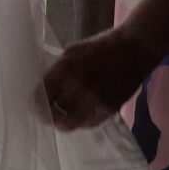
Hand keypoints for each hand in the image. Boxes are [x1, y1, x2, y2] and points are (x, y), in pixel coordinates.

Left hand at [40, 26, 159, 130]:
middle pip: (52, 110)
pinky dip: (82, 123)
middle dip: (46, 115)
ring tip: (59, 122)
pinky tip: (79, 119)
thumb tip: (45, 86)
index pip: (41, 92)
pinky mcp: (110, 107)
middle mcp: (78, 84)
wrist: (135, 48)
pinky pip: (89, 123)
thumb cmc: (101, 46)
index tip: (33, 105)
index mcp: (65, 67)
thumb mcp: (73, 51)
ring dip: (62, 123)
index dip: (34, 102)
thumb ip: (59, 69)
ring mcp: (95, 98)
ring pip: (69, 122)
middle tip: (44, 117)